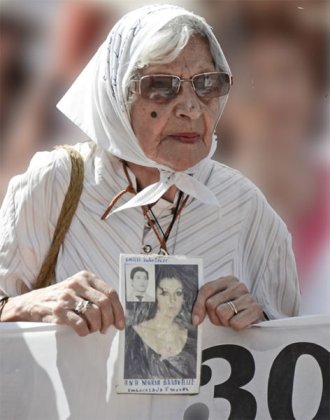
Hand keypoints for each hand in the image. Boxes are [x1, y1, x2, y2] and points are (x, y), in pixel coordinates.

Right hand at [3, 271, 123, 335]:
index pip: (110, 293)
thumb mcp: (79, 289)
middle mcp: (77, 284)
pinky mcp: (58, 310)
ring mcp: (67, 296)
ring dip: (97, 326)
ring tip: (93, 330)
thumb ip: (96, 295)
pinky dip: (85, 331)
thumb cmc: (62, 298)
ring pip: (94, 314)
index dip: (118, 310)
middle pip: (104, 303)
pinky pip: (80, 324)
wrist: (33, 303)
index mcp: (86, 277)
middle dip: (109, 320)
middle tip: (105, 329)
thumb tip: (117, 313)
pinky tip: (83, 332)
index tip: (120, 324)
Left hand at [192, 276, 264, 329]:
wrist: (254, 317)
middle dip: (215, 316)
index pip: (206, 290)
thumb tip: (195, 320)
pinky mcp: (256, 309)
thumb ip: (202, 304)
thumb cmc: (232, 309)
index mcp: (227, 280)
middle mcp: (238, 286)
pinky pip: (236, 323)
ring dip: (225, 322)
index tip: (196, 320)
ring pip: (223, 313)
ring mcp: (248, 296)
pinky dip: (236, 327)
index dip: (198, 306)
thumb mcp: (216, 302)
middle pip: (212, 304)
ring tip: (232, 319)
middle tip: (223, 318)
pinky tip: (241, 321)